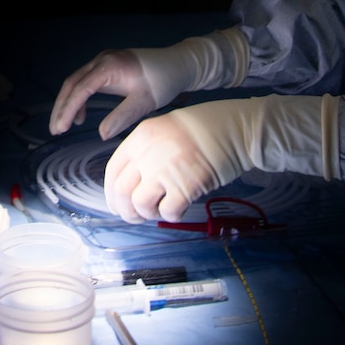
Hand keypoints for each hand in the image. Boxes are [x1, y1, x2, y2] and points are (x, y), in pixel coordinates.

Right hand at [47, 29, 247, 140]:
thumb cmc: (163, 82)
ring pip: (76, 81)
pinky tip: (82, 115)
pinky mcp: (108, 65)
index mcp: (109, 67)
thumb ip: (122, 118)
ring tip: (66, 125)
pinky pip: (86, 80)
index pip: (80, 90)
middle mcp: (102, 60)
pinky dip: (80, 97)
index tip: (60, 129)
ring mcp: (104, 61)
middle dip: (61, 107)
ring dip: (69, 102)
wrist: (178, 64)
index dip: (67, 110)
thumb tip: (101, 134)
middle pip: (72, 83)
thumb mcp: (144, 102)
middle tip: (56, 130)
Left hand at [102, 94, 338, 222]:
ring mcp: (165, 170)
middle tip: (135, 217)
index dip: (111, 194)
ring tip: (158, 211)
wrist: (233, 128)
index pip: (113, 171)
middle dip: (126, 210)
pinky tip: (178, 209)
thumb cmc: (201, 130)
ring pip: (140, 204)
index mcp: (139, 138)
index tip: (116, 206)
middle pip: (122, 191)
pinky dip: (170, 216)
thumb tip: (131, 186)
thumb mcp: (164, 132)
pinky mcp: (186, 186)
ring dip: (147, 214)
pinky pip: (167, 212)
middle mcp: (147, 153)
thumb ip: (144, 153)